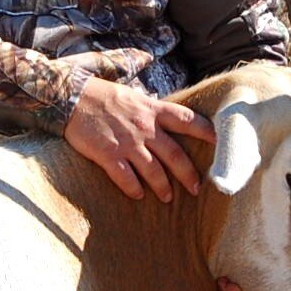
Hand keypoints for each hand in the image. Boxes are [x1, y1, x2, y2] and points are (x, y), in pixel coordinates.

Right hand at [63, 76, 214, 201]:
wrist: (69, 97)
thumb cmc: (101, 94)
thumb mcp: (132, 93)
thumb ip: (151, 106)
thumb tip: (164, 112)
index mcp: (152, 109)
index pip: (188, 120)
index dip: (207, 132)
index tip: (221, 143)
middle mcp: (144, 126)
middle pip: (175, 154)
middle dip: (188, 174)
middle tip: (196, 188)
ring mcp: (127, 142)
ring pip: (154, 170)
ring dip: (163, 187)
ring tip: (168, 197)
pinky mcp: (108, 154)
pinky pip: (126, 178)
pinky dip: (134, 189)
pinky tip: (138, 195)